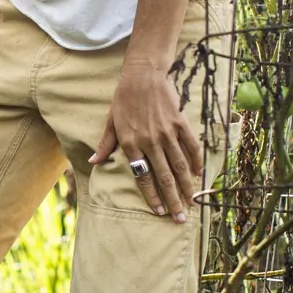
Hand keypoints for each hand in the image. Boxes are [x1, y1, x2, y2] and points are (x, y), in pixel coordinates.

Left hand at [90, 57, 200, 220]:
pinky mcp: (180, 123)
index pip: (143, 177)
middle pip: (164, 177)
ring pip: (180, 166)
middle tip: (180, 218)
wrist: (143, 74)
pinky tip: (198, 174)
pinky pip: (191, 146)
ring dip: (186, 187)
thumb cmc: (124, 98)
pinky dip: (195, 161)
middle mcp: (150, 141)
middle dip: (173, 201)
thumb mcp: (110, 121)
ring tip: (192, 203)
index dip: (152, 196)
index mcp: (131, 144)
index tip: (159, 211)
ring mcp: (167, 133)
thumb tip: (94, 161)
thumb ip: (105, 144)